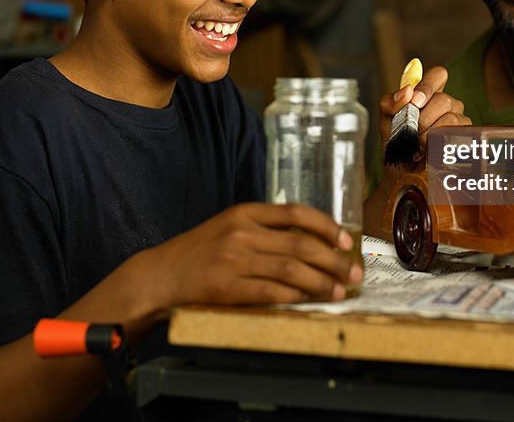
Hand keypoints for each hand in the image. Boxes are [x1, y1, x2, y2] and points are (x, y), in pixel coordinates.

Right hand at [143, 203, 361, 306]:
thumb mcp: (230, 227)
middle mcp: (241, 232)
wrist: (160, 276)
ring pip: (291, 269)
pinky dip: (295, 296)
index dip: (327, 226)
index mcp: (245, 212)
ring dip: (322, 282)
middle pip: (300, 243)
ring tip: (339, 292)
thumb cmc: (199, 252)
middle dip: (334, 260)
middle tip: (354, 273)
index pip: (296, 213)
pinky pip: (271, 291)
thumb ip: (265, 229)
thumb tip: (311, 240)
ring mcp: (233, 260)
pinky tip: (310, 301)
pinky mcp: (227, 288)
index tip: (346, 241)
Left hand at [378, 65, 470, 168]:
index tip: (415, 101)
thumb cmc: (396, 143)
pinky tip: (428, 151)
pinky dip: (437, 144)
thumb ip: (390, 102)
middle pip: (444, 99)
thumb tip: (407, 92)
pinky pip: (457, 134)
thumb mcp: (386, 120)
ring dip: (429, 134)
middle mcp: (447, 104)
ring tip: (417, 145)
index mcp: (428, 93)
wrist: (400, 172)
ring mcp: (459, 120)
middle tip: (412, 132)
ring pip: (451, 118)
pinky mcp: (465, 138)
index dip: (428, 85)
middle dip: (423, 118)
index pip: (439, 75)